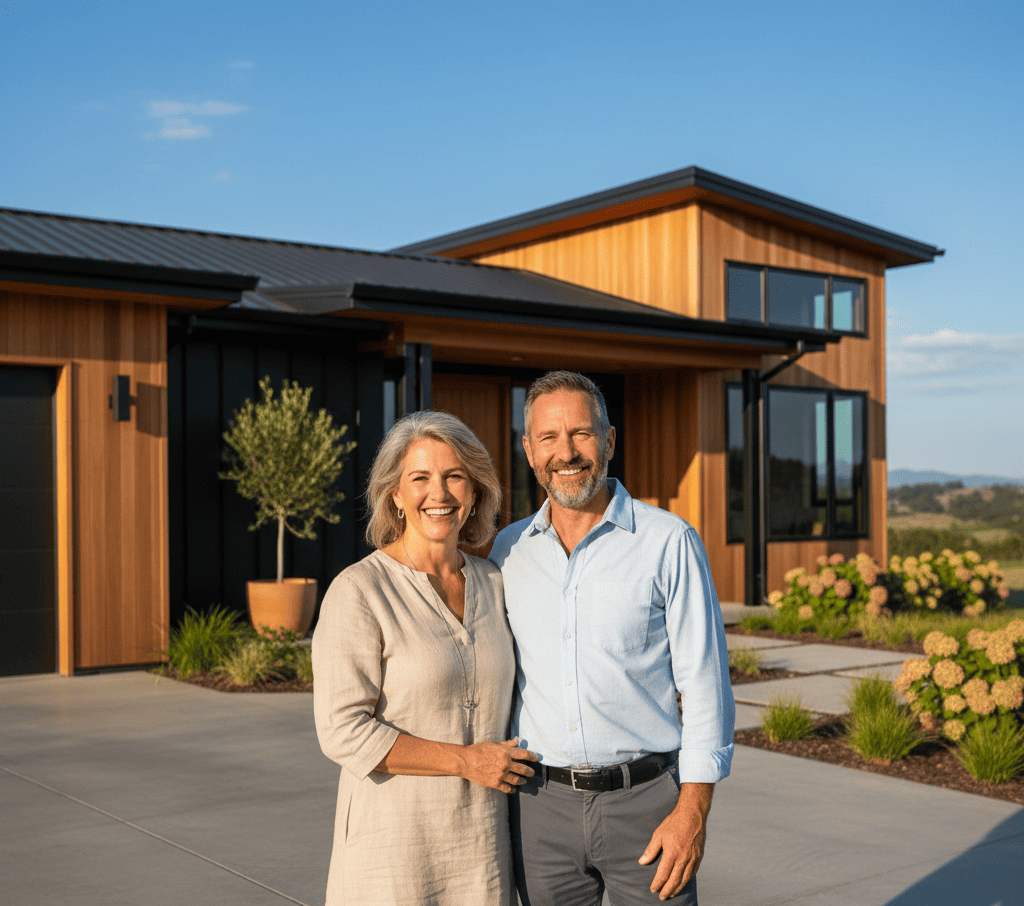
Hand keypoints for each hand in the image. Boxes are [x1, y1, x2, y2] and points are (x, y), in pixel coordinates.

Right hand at [458, 738, 537, 792]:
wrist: (466, 761)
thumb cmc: (478, 750)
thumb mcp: (494, 744)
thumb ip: (507, 744)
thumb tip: (517, 740)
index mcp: (506, 752)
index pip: (525, 754)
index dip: (532, 756)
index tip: (536, 758)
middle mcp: (506, 763)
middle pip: (524, 769)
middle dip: (530, 771)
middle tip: (532, 773)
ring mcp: (501, 774)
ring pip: (517, 780)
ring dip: (522, 781)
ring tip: (524, 781)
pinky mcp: (495, 783)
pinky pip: (508, 788)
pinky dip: (512, 789)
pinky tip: (513, 789)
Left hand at [638, 783, 711, 900]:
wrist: (692, 815)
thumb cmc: (673, 823)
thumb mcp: (658, 834)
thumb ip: (651, 850)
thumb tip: (642, 862)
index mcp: (672, 853)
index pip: (664, 874)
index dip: (658, 884)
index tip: (653, 889)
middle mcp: (684, 858)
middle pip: (675, 880)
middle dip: (667, 890)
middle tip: (661, 897)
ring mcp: (693, 858)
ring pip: (685, 879)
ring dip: (677, 888)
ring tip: (671, 893)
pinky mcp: (699, 857)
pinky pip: (693, 873)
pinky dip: (687, 880)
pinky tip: (682, 883)